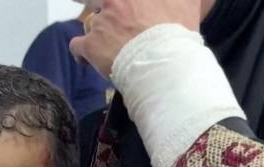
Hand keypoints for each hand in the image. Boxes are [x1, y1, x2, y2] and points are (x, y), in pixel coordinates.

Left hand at [69, 0, 201, 76]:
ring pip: (89, 23)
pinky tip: (87, 60)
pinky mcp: (91, 45)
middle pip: (92, 0)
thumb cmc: (178, 34)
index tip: (114, 5)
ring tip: (107, 46)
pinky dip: (81, 53)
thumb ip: (181, 0)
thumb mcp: (187, 5)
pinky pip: (77, 46)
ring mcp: (100, 22)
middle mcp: (113, 1)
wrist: (165, 64)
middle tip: (105, 18)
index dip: (111, 2)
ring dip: (97, 32)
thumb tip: (182, 1)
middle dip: (95, 4)